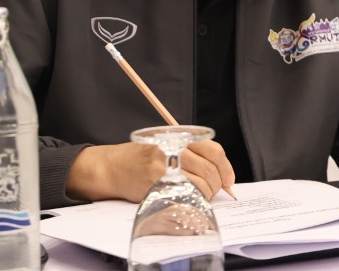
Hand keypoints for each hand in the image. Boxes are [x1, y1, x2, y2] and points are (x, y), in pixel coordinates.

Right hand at [66, 139, 234, 202]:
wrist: (110, 167)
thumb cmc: (138, 157)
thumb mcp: (165, 144)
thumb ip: (190, 153)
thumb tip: (219, 173)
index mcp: (178, 138)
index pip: (213, 150)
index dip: (225, 167)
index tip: (228, 180)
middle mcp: (172, 151)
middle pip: (209, 170)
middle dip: (216, 185)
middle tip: (213, 191)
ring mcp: (164, 169)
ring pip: (200, 186)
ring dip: (205, 195)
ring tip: (198, 195)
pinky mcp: (156, 186)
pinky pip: (184, 197)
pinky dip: (191, 202)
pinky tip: (187, 200)